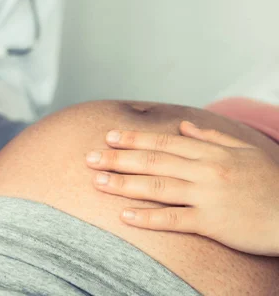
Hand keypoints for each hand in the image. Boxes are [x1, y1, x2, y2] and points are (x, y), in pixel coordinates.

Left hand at [86, 121, 278, 255]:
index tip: (109, 136)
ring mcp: (208, 196)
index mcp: (211, 152)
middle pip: (153, 162)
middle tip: (89, 158)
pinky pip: (174, 219)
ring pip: (157, 187)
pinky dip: (148, 218)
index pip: (163, 143)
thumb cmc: (270, 182)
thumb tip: (183, 127)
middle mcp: (205, 170)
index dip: (133, 139)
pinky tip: (125, 216)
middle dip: (118, 158)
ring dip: (124, 184)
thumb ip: (211, 138)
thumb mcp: (244, 151)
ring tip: (97, 181)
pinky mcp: (212, 223)